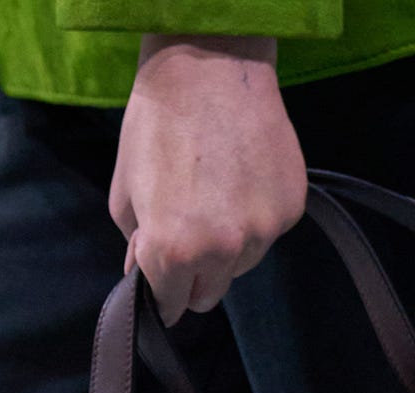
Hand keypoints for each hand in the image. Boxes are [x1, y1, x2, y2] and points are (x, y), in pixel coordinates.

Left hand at [109, 33, 307, 326]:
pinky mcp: (289, 210)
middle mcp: (222, 250)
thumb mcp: (125, 192)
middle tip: (187, 235)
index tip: (162, 280)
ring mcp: (262, 232)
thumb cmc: (157, 125)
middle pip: (209, 295)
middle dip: (193, 277)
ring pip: (240, 266)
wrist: (209, 65)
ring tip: (216, 196)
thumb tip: (144, 276)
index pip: (171, 304)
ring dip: (226, 248)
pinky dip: (254, 219)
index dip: (162, 293)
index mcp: (173, 252)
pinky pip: (267, 235)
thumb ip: (136, 247)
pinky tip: (241, 181)